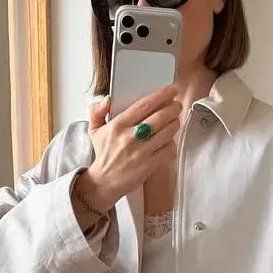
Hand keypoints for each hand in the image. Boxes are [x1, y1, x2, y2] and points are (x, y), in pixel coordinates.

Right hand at [77, 86, 180, 213]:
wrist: (104, 182)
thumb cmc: (103, 155)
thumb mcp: (95, 130)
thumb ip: (98, 112)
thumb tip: (107, 99)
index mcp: (118, 126)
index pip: (144, 105)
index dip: (161, 95)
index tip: (171, 90)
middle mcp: (130, 138)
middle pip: (160, 117)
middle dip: (173, 108)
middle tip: (177, 105)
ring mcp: (141, 153)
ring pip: (167, 133)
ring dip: (175, 123)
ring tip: (175, 120)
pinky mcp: (149, 166)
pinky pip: (168, 150)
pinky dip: (172, 143)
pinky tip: (169, 140)